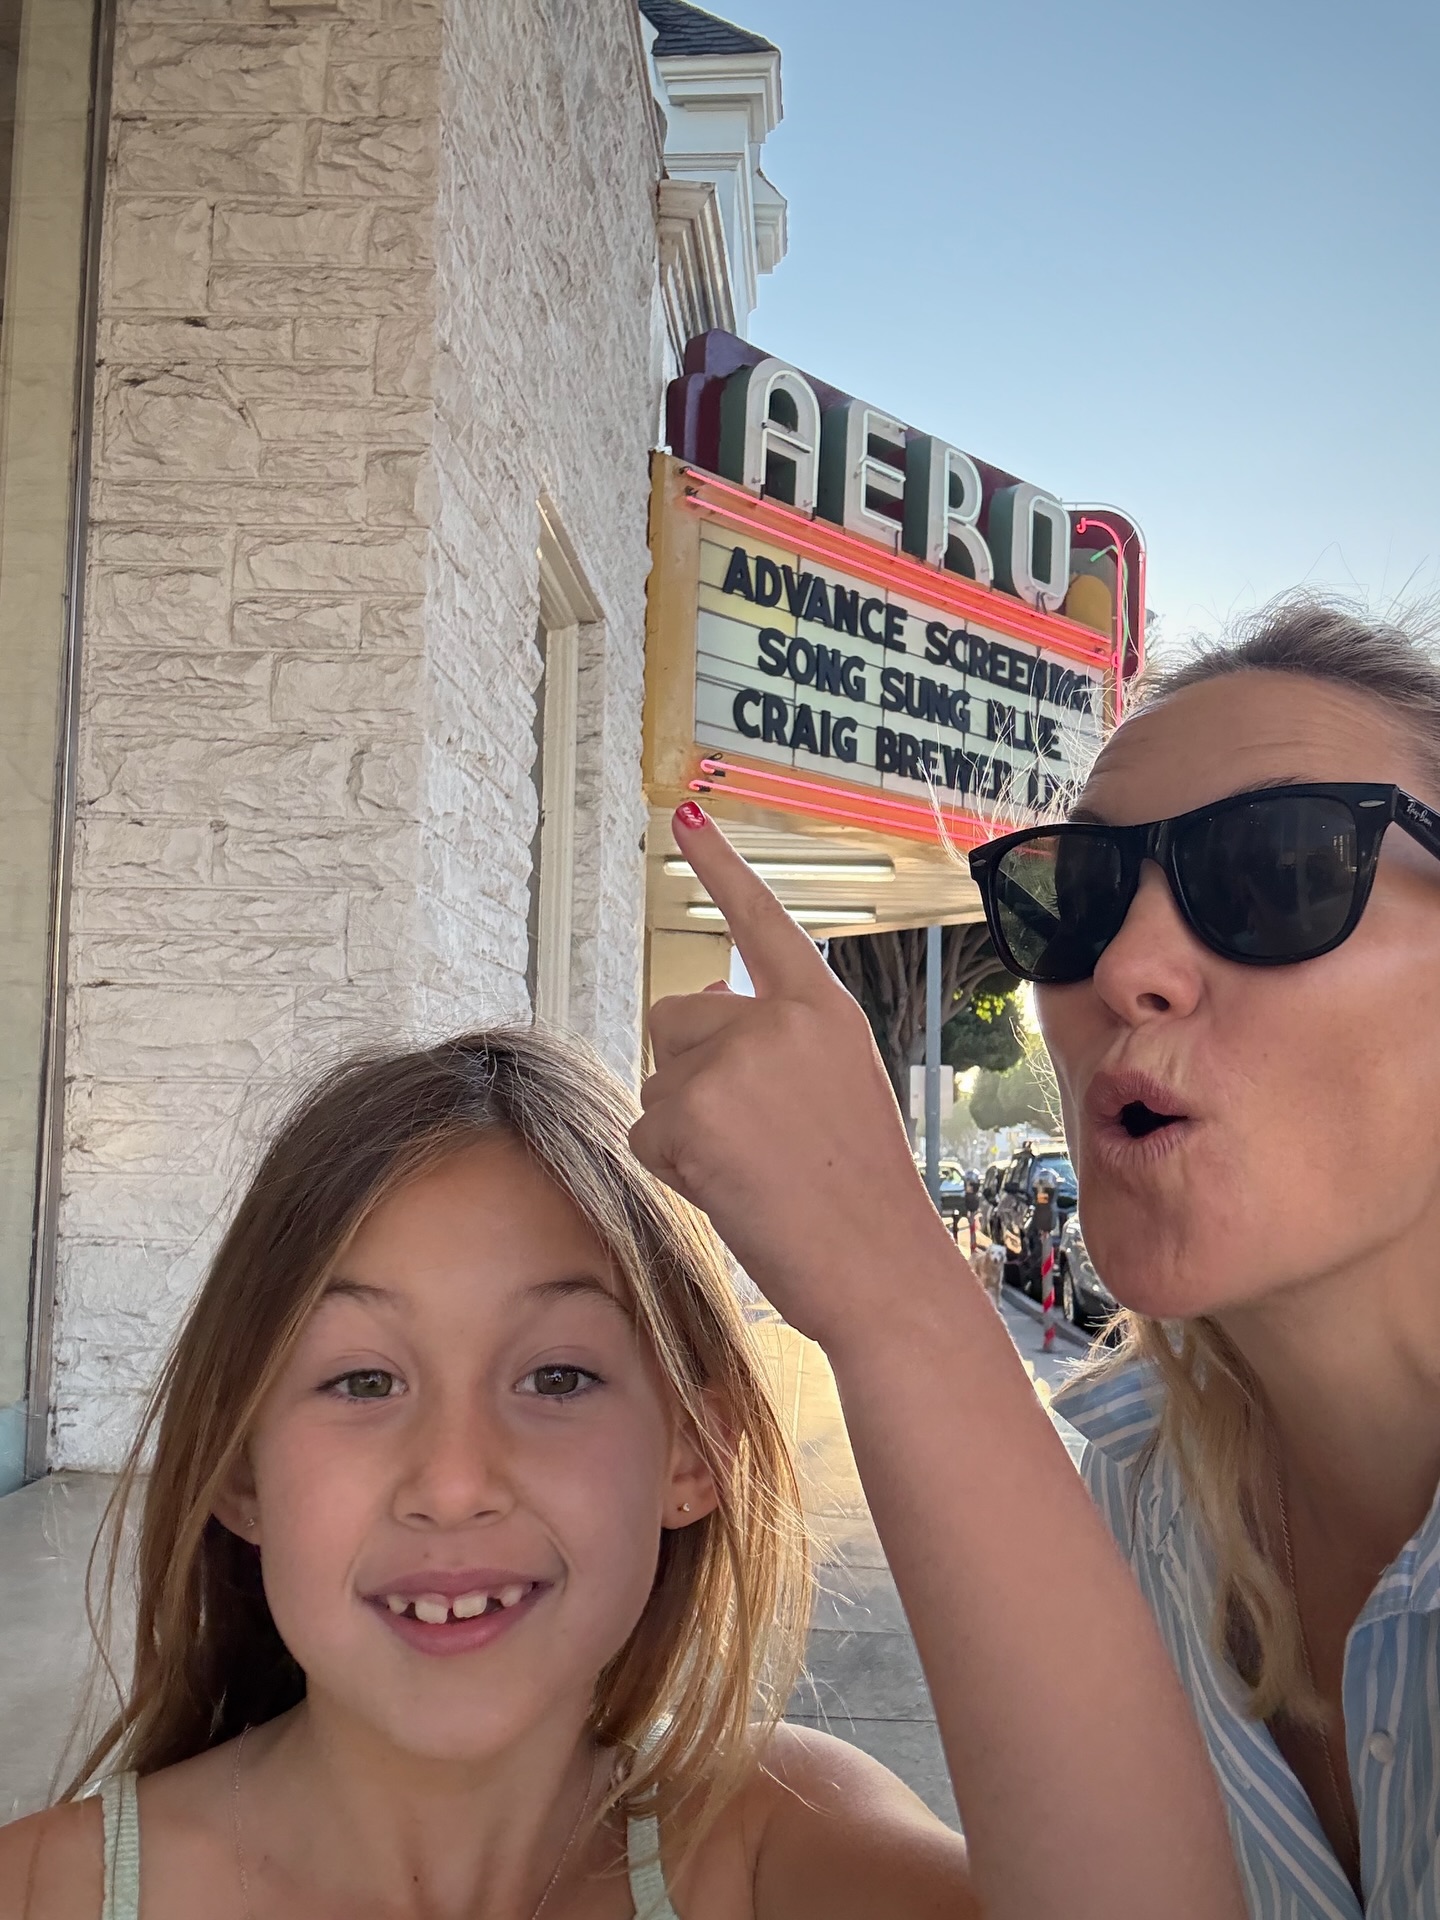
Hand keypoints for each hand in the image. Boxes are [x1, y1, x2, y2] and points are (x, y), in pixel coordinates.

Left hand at [631, 805, 960, 1346]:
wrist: (880, 1267)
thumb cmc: (860, 1191)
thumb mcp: (837, 1086)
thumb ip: (774, 1040)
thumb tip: (692, 1002)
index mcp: (822, 1007)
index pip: (760, 920)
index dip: (719, 865)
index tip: (684, 813)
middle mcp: (774, 1020)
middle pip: (675, 1015)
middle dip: (690, 1070)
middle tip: (750, 1135)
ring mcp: (731, 1064)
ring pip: (658, 1080)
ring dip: (684, 1126)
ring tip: (752, 1169)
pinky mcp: (691, 1116)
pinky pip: (644, 1132)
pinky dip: (671, 1168)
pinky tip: (729, 1190)